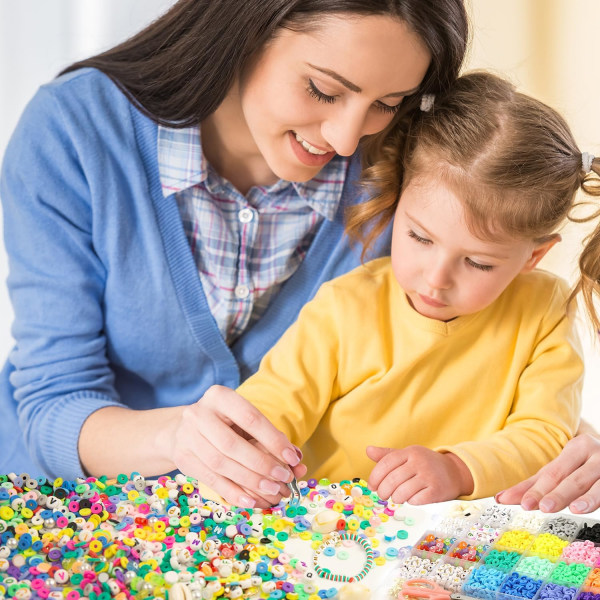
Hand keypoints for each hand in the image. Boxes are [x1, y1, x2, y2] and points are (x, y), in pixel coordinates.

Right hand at [170, 385, 306, 507]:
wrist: (183, 428)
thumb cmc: (225, 424)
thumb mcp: (245, 422)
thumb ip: (270, 438)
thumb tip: (296, 461)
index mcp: (219, 397)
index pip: (250, 418)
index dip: (273, 440)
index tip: (292, 458)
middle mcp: (199, 414)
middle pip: (232, 444)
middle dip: (261, 464)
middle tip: (283, 478)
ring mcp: (186, 436)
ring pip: (220, 464)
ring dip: (249, 481)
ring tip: (271, 490)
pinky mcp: (182, 458)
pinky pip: (210, 480)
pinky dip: (233, 492)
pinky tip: (251, 500)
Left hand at [366, 445, 473, 503]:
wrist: (454, 472)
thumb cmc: (424, 464)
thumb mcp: (407, 456)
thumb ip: (387, 455)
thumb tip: (368, 450)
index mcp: (409, 452)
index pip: (386, 463)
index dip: (375, 477)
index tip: (372, 486)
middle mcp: (419, 462)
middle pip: (392, 480)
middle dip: (383, 491)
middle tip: (383, 495)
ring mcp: (429, 476)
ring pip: (402, 492)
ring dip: (396, 498)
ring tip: (397, 497)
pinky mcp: (437, 490)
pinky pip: (415, 501)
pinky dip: (410, 502)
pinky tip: (412, 499)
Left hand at [496, 433, 599, 512]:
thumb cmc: (590, 466)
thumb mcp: (567, 469)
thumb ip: (538, 484)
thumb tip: (502, 497)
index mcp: (577, 447)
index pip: (549, 472)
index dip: (530, 488)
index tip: (512, 501)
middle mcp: (595, 453)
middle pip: (567, 477)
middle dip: (550, 493)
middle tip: (534, 506)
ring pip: (591, 484)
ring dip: (577, 497)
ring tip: (562, 508)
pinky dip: (596, 500)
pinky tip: (583, 509)